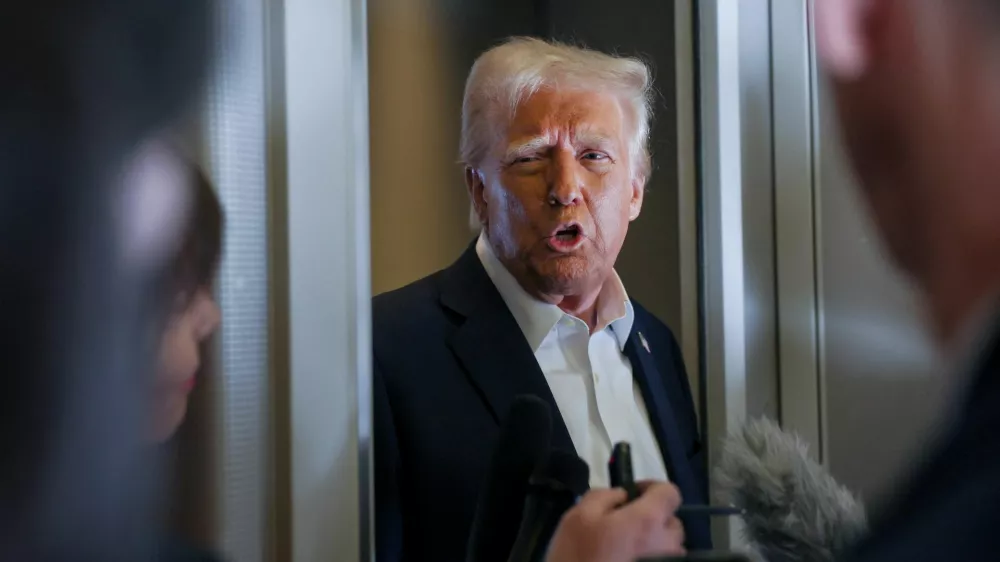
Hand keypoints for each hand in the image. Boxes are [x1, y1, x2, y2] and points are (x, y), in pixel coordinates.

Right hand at [545, 481, 685, 561]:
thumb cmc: (579, 558)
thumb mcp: (578, 517)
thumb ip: (604, 495)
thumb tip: (622, 495)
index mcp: (648, 521)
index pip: (670, 492)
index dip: (652, 488)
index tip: (632, 494)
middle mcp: (666, 545)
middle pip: (671, 522)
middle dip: (652, 519)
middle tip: (624, 525)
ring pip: (668, 547)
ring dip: (651, 543)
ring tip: (624, 550)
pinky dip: (647, 559)